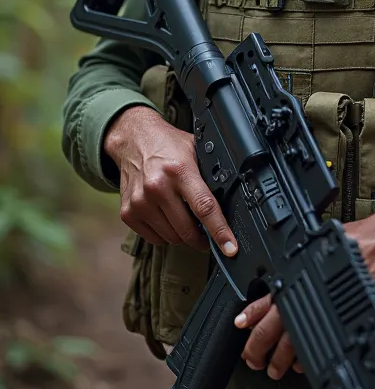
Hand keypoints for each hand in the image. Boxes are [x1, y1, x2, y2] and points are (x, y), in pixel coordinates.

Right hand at [104, 105, 237, 256]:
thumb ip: (210, 174)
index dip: (220, 231)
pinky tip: (166, 216)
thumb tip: (231, 201)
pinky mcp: (128, 213)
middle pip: (187, 230)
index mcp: (179, 170)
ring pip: (172, 238)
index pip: (204, 207)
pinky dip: (165, 233)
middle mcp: (158, 187)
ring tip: (183, 215)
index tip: (230, 248)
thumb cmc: (168, 146)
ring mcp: (140, 202)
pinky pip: (155, 238)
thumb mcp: (195, 150)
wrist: (133, 140)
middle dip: (202, 238)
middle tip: (207, 233)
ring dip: (182, 234)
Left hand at [236, 210, 374, 378]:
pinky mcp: (338, 325)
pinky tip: (303, 366)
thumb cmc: (355, 240)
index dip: (249, 318)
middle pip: (269, 332)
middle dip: (256, 350)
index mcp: (294, 276)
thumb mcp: (317, 245)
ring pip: (288, 347)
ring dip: (279, 362)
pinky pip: (316, 351)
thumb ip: (299, 263)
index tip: (241, 328)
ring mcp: (319, 313)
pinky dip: (305, 363)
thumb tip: (285, 275)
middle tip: (254, 359)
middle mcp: (303, 296)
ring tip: (276, 369)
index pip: (262, 302)